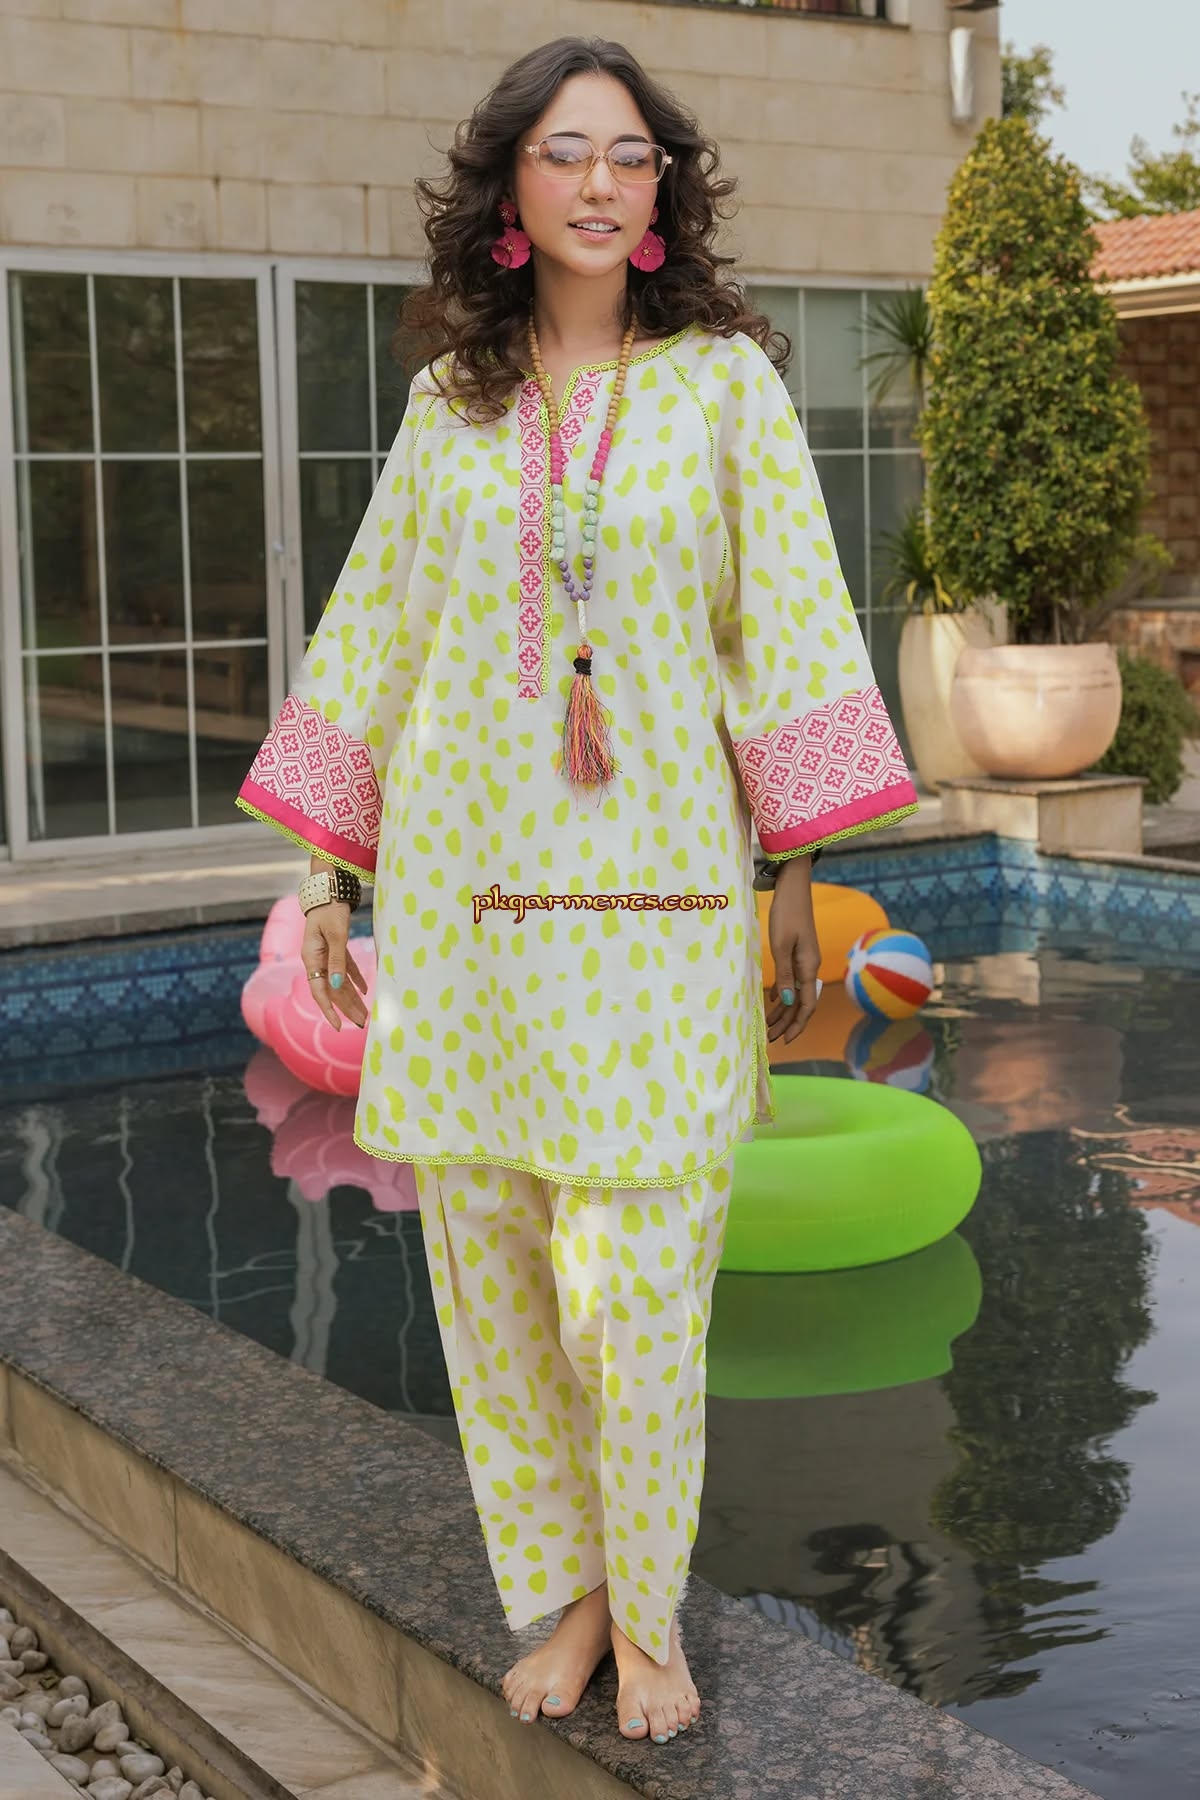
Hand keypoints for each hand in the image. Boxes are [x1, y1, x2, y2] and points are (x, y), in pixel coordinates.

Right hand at [301, 902, 369, 1030]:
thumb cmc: (331, 910)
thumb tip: (336, 986)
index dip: (329, 1010)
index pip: (319, 992)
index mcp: (312, 959)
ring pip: (339, 981)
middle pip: (332, 990)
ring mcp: (325, 954)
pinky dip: (355, 979)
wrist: (329, 888)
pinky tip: (365, 990)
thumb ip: (337, 960)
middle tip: (361, 1023)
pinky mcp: (335, 946)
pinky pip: (345, 968)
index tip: (338, 1027)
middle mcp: (317, 960)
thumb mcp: (336, 935)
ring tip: (365, 1014)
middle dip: (346, 1008)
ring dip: (352, 997)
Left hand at [764, 856, 822, 1045]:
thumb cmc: (787, 914)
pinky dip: (781, 993)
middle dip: (787, 1022)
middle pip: (801, 1002)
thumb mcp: (781, 946)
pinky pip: (791, 980)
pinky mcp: (798, 952)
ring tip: (769, 1025)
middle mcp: (810, 967)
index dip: (797, 1024)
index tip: (786, 1040)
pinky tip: (771, 1000)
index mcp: (808, 967)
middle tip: (771, 1039)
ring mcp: (805, 959)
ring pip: (795, 992)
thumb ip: (783, 975)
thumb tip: (783, 1002)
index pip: (806, 1005)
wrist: (793, 888)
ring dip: (783, 1010)